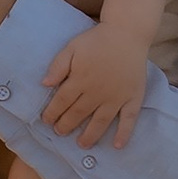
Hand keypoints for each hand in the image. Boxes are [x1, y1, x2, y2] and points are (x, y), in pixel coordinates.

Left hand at [42, 21, 151, 149]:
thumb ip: (58, 66)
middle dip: (66, 125)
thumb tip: (44, 85)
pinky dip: (124, 133)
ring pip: (101, 121)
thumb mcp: (72, 47)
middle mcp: (98, 92)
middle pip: (79, 113)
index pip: (62, 101)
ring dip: (90, 135)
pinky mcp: (133, 97)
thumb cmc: (97, 40)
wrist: (127, 33)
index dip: (52, 112)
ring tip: (82, 144)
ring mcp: (116, 97)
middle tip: (60, 132)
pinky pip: (129, 119)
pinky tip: (117, 146)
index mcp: (81, 79)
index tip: (46, 121)